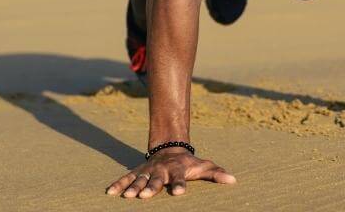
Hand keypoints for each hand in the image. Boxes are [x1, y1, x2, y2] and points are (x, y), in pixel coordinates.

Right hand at [105, 147, 235, 197]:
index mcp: (177, 170)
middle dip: (151, 187)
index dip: (180, 185)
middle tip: (145, 195)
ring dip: (133, 187)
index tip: (179, 192)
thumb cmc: (189, 163)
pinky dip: (118, 184)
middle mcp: (161, 170)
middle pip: (156, 180)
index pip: (180, 178)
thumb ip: (217, 174)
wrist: (170, 148)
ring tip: (128, 196)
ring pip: (139, 179)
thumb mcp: (204, 166)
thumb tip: (233, 180)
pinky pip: (126, 178)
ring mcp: (148, 171)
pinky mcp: (137, 172)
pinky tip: (110, 192)